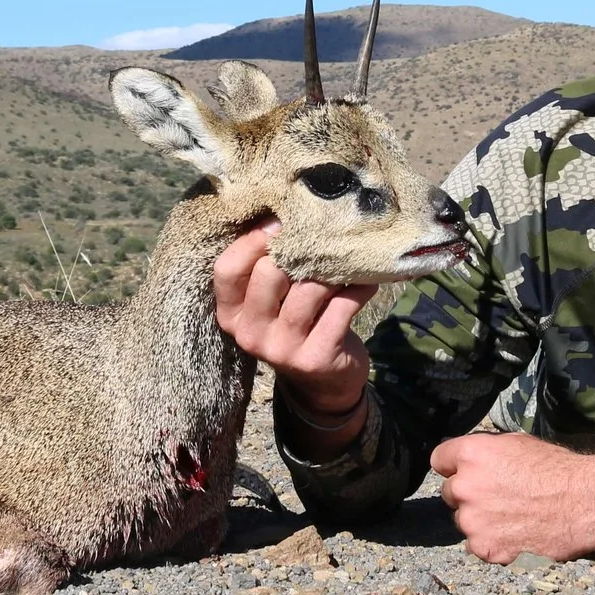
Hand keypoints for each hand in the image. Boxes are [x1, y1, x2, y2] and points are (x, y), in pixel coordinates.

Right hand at [212, 222, 376, 420]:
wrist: (322, 384)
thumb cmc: (295, 325)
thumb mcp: (269, 304)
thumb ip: (265, 269)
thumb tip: (282, 210)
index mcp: (231, 315)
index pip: (227, 269)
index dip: (252, 240)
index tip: (281, 222)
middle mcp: (250, 334)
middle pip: (269, 273)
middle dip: (299, 250)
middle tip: (322, 236)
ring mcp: (283, 349)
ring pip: (310, 288)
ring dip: (334, 268)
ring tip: (348, 257)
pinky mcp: (317, 357)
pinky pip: (342, 306)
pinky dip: (358, 287)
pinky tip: (367, 280)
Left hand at [429, 433, 594, 562]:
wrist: (585, 502)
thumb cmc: (558, 469)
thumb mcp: (519, 444)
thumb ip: (488, 454)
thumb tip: (478, 461)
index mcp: (471, 454)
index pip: (439, 459)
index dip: (454, 465)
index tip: (466, 471)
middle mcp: (465, 486)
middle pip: (451, 492)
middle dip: (470, 495)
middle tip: (499, 497)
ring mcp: (472, 520)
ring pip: (464, 521)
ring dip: (481, 520)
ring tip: (513, 518)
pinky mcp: (485, 548)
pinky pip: (477, 546)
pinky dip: (492, 544)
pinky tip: (515, 536)